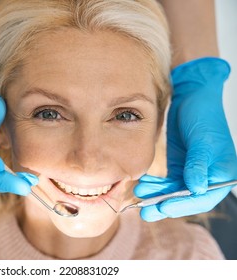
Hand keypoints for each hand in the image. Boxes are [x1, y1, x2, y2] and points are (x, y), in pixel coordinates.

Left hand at [134, 57, 236, 221]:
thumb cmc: (204, 116)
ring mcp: (191, 172)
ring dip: (157, 195)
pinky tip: (143, 185)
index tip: (164, 207)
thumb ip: (198, 164)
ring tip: (140, 194)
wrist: (191, 98)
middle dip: (165, 205)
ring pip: (173, 192)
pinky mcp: (179, 166)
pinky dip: (155, 184)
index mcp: (222, 174)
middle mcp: (208, 176)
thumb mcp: (203, 140)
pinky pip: (166, 181)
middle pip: (186, 199)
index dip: (184, 205)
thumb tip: (197, 189)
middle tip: (146, 211)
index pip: (204, 198)